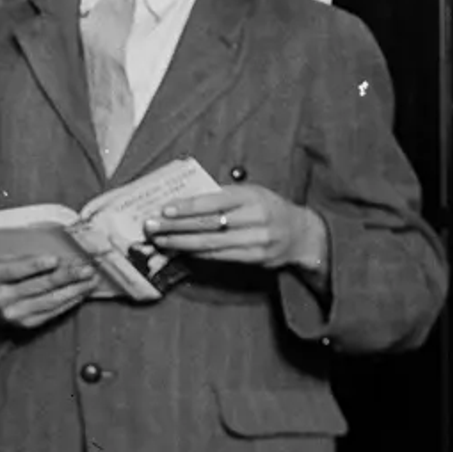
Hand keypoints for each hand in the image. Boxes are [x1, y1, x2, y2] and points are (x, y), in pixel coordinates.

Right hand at [0, 251, 97, 330]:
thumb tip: (48, 247)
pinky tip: (80, 294)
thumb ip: (10, 255)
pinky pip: (50, 313)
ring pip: (49, 301)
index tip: (57, 258)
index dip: (36, 264)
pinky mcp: (23, 324)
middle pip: (39, 286)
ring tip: (91, 280)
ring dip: (74, 290)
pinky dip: (67, 303)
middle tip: (87, 267)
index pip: (15, 270)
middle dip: (67, 276)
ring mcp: (12, 315)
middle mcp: (0, 299)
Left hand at [143, 186, 328, 276]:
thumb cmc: (269, 208)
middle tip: (151, 227)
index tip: (164, 209)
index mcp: (252, 196)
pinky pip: (219, 257)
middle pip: (208, 224)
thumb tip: (185, 198)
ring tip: (160, 240)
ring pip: (210, 244)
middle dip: (175, 226)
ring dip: (180, 243)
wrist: (301, 234)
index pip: (214, 201)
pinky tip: (179, 251)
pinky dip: (196, 254)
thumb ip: (223, 195)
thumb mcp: (252, 193)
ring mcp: (255, 240)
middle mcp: (255, 218)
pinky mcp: (253, 258)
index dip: (187, 207)